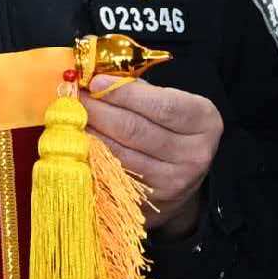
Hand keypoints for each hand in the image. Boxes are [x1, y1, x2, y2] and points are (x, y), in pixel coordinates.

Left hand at [79, 71, 220, 233]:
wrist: (182, 175)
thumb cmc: (169, 129)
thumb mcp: (168, 101)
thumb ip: (138, 88)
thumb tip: (96, 76)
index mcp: (205, 121)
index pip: (162, 105)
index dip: (124, 93)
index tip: (94, 83)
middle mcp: (194, 153)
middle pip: (136, 129)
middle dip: (99, 111)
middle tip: (74, 98)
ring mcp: (174, 181)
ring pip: (121, 154)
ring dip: (90, 134)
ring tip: (72, 118)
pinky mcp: (152, 201)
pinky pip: (114, 175)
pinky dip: (92, 158)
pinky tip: (79, 144)